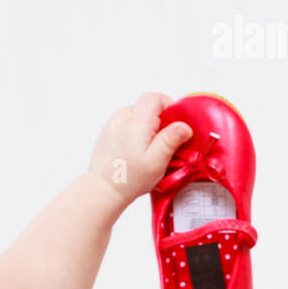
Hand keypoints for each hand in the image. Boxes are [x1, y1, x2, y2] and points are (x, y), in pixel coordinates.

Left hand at [87, 92, 193, 208]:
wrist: (103, 190)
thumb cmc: (129, 179)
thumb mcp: (157, 162)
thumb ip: (171, 140)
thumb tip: (184, 125)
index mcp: (136, 122)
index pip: (156, 98)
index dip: (168, 108)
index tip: (171, 126)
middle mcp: (122, 118)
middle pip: (146, 106)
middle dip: (157, 120)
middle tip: (159, 143)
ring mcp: (113, 124)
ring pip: (136, 115)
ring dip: (144, 127)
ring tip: (144, 149)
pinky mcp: (108, 132)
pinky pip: (126, 124)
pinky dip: (133, 133)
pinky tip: (133, 151)